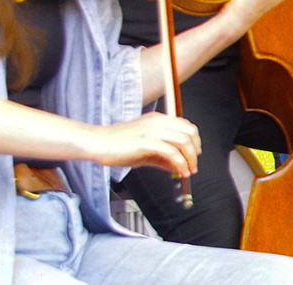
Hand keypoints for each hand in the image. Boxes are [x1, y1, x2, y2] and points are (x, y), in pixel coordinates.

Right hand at [85, 113, 201, 175]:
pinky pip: (171, 152)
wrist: (97, 143)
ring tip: (189, 171)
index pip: (185, 125)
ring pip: (183, 141)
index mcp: (157, 120)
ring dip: (190, 158)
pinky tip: (180, 172)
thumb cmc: (117, 145)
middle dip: (195, 149)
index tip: (195, 154)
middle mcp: (157, 122)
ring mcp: (152, 131)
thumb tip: (177, 167)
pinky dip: (180, 164)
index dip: (194, 140)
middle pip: (188, 132)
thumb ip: (162, 157)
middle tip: (193, 164)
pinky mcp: (146, 142)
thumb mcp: (144, 150)